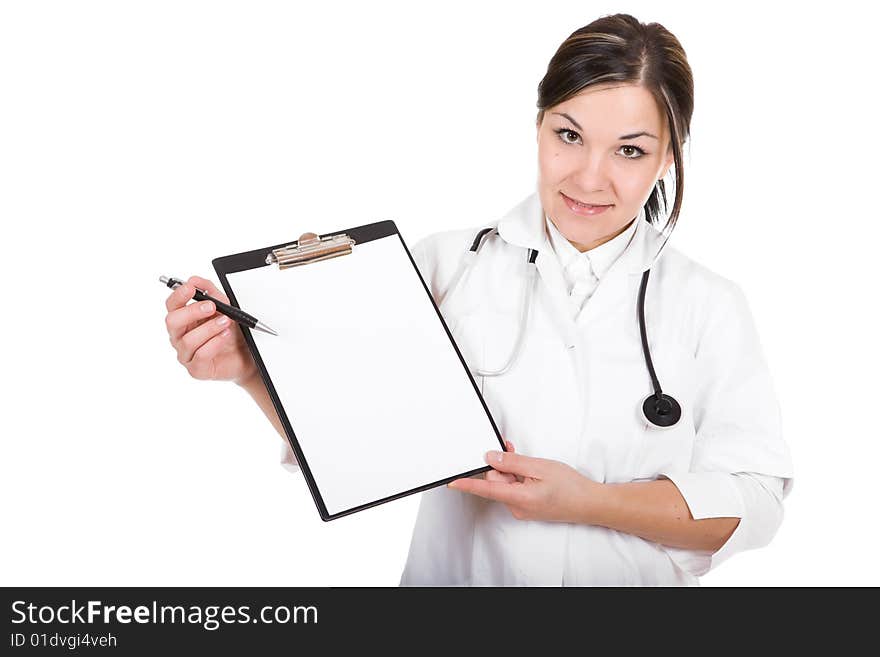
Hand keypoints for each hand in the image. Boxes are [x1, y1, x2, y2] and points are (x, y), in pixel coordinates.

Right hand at [164, 275, 258, 385]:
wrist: (246, 355)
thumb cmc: (230, 332)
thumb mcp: (224, 307)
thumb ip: (210, 291)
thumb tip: (194, 279)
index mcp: (183, 319)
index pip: (172, 305)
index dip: (179, 295)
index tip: (191, 288)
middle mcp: (180, 336)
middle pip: (172, 321)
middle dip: (192, 311)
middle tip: (212, 306)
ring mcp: (186, 354)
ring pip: (188, 340)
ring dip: (209, 328)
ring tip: (226, 323)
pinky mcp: (196, 369)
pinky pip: (200, 355)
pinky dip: (215, 343)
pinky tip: (225, 337)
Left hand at [447, 441, 598, 523]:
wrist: (591, 504)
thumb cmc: (571, 487)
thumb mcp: (540, 468)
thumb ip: (513, 463)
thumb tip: (491, 458)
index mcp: (518, 498)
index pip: (486, 489)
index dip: (467, 484)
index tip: (452, 482)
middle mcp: (517, 507)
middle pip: (497, 481)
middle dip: (504, 465)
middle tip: (515, 452)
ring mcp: (522, 509)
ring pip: (507, 484)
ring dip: (514, 470)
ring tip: (533, 465)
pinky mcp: (528, 507)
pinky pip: (515, 489)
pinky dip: (520, 478)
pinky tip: (534, 473)